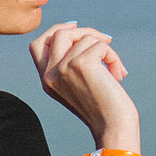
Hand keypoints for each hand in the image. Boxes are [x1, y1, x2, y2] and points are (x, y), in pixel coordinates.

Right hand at [29, 20, 139, 148]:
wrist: (112, 129)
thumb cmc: (102, 108)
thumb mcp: (77, 85)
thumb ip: (70, 63)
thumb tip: (78, 29)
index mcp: (46, 80)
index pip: (37, 45)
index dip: (54, 31)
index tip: (74, 27)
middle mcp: (50, 74)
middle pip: (60, 33)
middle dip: (85, 32)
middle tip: (105, 41)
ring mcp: (63, 68)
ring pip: (86, 38)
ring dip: (106, 49)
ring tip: (114, 70)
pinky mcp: (81, 64)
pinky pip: (101, 45)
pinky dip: (113, 57)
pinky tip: (118, 75)